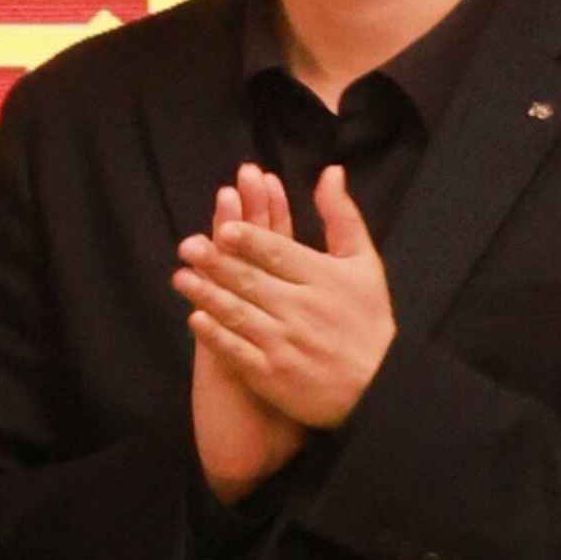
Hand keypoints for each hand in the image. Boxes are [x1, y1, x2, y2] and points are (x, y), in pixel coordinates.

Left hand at [173, 163, 396, 448]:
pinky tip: (195, 319)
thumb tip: (330, 172)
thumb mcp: (364, 264)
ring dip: (207, 294)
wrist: (380, 387)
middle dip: (217, 263)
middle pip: (253, 281)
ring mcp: (285, 344)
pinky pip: (237, 351)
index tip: (225, 227)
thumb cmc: (367, 319)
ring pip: (239, 314)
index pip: (281, 254)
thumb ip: (342, 217)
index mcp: (324, 279)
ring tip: (181, 277)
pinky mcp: (271, 375)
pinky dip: (216, 335)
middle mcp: (303, 309)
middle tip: (188, 246)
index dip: (251, 241)